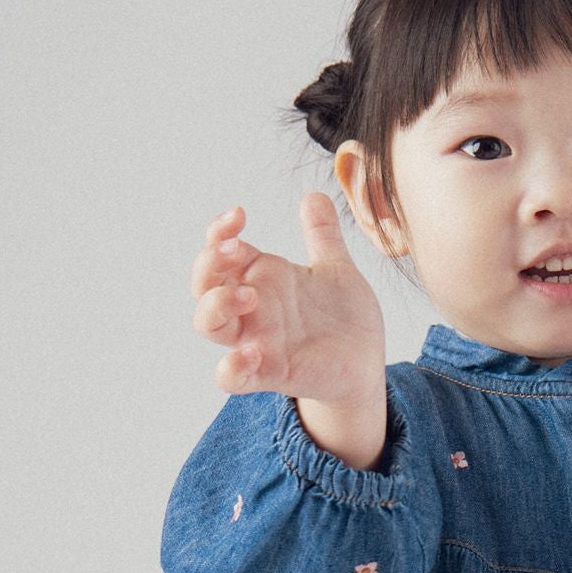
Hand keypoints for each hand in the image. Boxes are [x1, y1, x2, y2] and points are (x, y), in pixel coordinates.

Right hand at [191, 192, 386, 402]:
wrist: (367, 363)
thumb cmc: (345, 320)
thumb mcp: (336, 269)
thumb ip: (323, 235)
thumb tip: (315, 196)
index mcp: (263, 279)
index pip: (221, 251)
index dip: (219, 231)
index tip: (239, 214)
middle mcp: (253, 309)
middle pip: (204, 285)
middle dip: (208, 263)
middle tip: (236, 249)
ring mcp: (257, 341)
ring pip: (209, 325)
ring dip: (216, 305)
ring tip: (248, 294)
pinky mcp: (270, 373)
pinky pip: (231, 376)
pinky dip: (230, 367)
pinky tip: (250, 353)